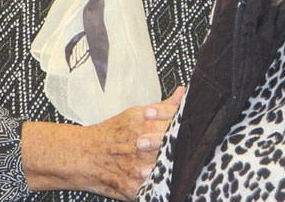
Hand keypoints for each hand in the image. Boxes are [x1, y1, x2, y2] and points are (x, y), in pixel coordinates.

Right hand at [22, 87, 186, 199]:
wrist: (83, 155)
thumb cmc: (111, 134)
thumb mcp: (134, 114)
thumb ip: (163, 107)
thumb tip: (183, 92)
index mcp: (145, 124)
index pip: (176, 123)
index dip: (189, 125)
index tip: (201, 127)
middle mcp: (142, 145)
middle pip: (174, 146)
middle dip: (185, 148)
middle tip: (201, 149)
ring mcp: (138, 168)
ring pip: (167, 169)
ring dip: (177, 169)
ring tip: (190, 168)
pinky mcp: (133, 188)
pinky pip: (154, 190)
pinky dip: (165, 188)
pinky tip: (175, 186)